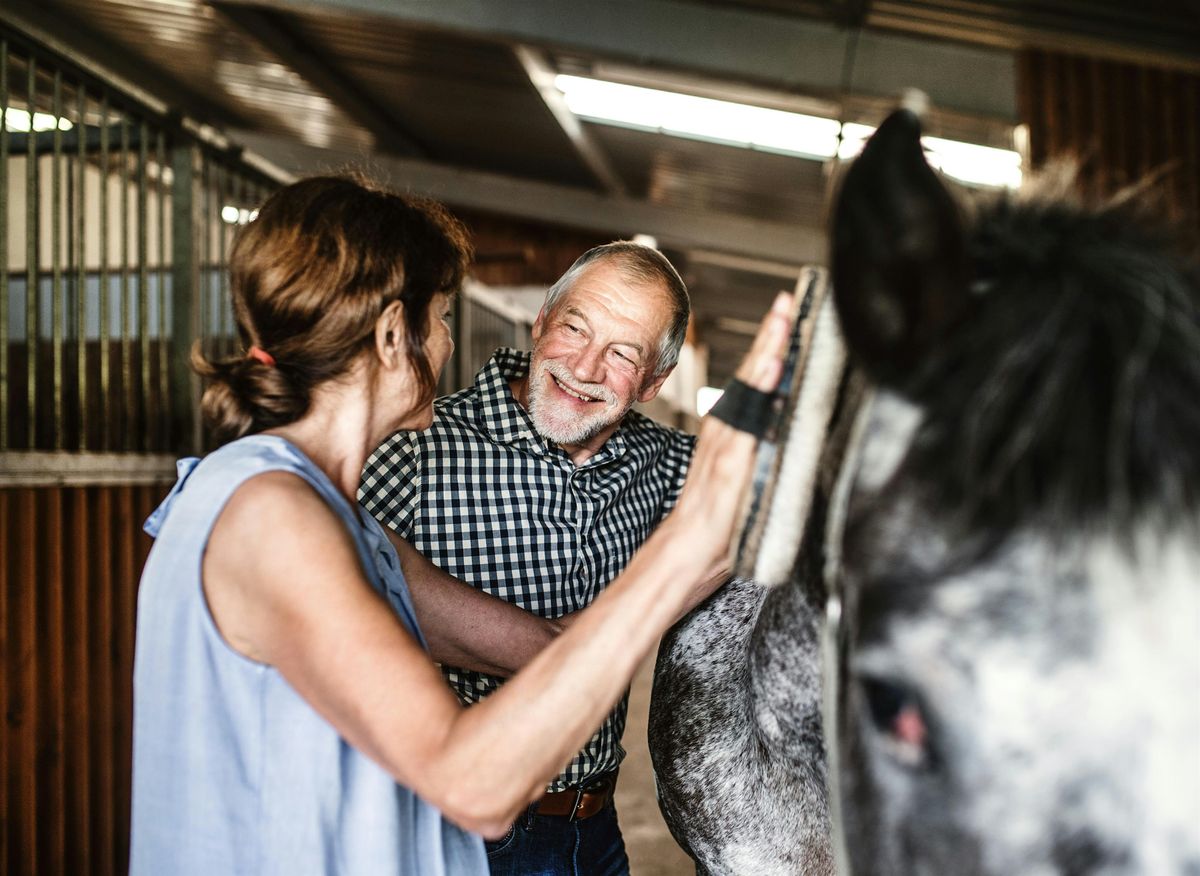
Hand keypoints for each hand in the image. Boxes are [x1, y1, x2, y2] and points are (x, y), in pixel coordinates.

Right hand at [666, 292, 792, 601]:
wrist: (688, 553)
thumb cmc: (720, 523)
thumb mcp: (749, 481)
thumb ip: (763, 453)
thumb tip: (787, 429)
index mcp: (734, 431)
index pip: (756, 380)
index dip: (772, 346)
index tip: (789, 313)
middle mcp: (727, 430)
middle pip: (752, 373)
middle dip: (771, 335)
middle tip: (789, 300)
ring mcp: (726, 445)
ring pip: (749, 389)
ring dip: (767, 352)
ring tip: (783, 320)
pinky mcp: (730, 464)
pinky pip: (748, 419)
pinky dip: (759, 392)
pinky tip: (773, 370)